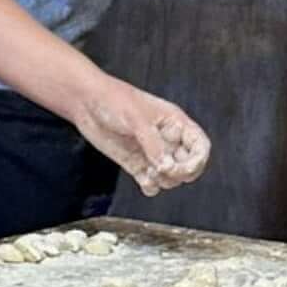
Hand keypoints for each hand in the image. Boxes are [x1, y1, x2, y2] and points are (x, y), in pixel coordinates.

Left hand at [72, 77, 210, 197]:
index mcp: (175, 124)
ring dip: (163, 180)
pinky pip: (152, 183)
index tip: (185, 169)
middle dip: (180, 173)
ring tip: (148, 171)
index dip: (198, 161)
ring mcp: (151, 153)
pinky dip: (150, 186)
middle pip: (189, 166)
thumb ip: (153, 144)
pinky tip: (142, 179)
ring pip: (171, 177)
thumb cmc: (113, 100)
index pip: (200, 146)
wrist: (86, 102)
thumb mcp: (136, 119)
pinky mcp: (136, 163)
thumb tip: (167, 166)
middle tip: (162, 170)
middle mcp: (167, 140)